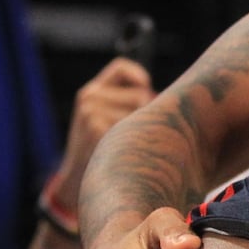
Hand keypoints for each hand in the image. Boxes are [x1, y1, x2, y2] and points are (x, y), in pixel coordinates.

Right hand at [56, 58, 154, 208]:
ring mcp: (92, 112)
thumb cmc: (101, 148)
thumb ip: (128, 104)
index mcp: (91, 91)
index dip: (138, 75)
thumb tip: (172, 97)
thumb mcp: (106, 119)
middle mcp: (90, 97)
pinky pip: (134, 128)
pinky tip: (120, 151)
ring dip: (141, 129)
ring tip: (124, 145)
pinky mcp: (97, 128)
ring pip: (141, 112)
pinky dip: (134, 141)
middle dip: (146, 112)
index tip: (148, 87)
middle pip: (140, 94)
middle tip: (134, 134)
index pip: (120, 68)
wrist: (76, 180)